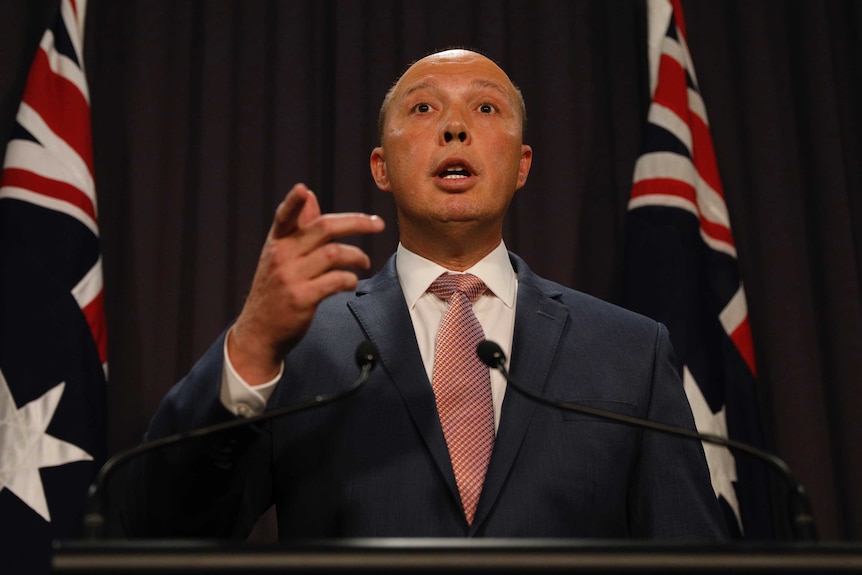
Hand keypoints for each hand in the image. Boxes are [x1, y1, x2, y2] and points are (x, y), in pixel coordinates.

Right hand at [228, 183, 384, 384]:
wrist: (260, 330)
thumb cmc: (276, 288)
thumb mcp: (280, 256)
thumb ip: (298, 228)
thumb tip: (311, 196)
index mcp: (276, 242)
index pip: (284, 216)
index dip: (293, 202)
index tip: (303, 189)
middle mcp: (281, 255)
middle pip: (323, 228)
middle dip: (357, 223)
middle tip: (378, 224)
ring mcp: (290, 277)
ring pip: (335, 253)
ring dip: (358, 256)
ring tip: (364, 262)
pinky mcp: (302, 298)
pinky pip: (336, 280)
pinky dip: (350, 280)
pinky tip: (351, 283)